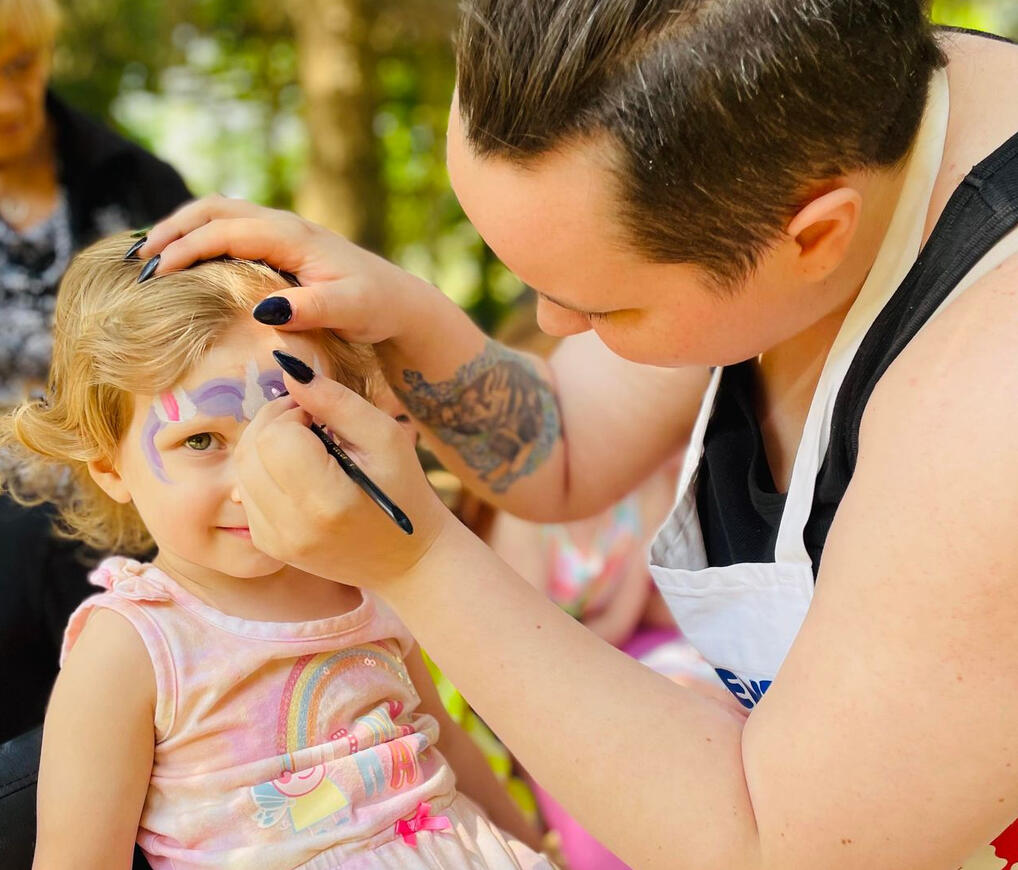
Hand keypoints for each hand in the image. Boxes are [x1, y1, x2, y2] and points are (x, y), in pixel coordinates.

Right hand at [139, 195, 441, 345]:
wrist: (399, 301)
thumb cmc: (376, 307)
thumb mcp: (348, 310)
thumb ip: (309, 309)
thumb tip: (263, 310)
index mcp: (293, 236)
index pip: (226, 231)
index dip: (187, 248)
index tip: (155, 273)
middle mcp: (283, 225)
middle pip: (212, 210)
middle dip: (171, 230)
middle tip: (137, 259)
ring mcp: (280, 231)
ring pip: (218, 214)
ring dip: (180, 228)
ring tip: (145, 254)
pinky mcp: (279, 244)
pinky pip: (228, 228)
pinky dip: (197, 235)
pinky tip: (180, 259)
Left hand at [234, 361, 453, 586]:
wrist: (406, 558)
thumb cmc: (403, 491)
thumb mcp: (385, 437)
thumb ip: (336, 401)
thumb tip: (289, 369)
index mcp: (326, 499)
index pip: (276, 435)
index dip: (293, 413)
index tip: (320, 417)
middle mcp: (292, 526)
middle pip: (250, 450)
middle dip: (275, 423)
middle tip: (310, 423)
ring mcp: (276, 540)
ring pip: (241, 469)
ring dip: (267, 446)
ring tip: (306, 448)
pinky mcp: (269, 545)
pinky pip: (247, 491)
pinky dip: (265, 472)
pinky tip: (299, 474)